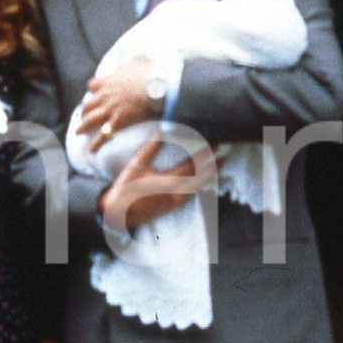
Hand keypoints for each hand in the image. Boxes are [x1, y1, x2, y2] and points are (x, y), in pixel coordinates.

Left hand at [76, 59, 153, 150]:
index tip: (94, 93)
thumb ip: (126, 67)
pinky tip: (91, 150)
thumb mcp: (134, 64)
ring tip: (78, 132)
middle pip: (88, 104)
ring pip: (90, 120)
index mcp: (108, 81)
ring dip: (83, 126)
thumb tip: (129, 67)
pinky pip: (103, 135)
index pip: (93, 85)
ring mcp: (110, 109)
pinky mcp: (117, 121)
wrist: (156, 86)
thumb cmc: (149, 74)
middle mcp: (105, 95)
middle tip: (83, 116)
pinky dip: (96, 143)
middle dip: (84, 111)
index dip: (93, 90)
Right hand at [98, 136, 216, 235]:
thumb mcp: (137, 164)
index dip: (205, 153)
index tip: (215, 142)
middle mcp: (176, 192)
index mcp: (168, 181)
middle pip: (200, 175)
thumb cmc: (126, 187)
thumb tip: (162, 130)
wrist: (119, 212)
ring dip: (210, 174)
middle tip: (223, 150)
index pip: (193, 164)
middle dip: (212, 162)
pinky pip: (193, 194)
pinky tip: (204, 179)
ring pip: (199, 186)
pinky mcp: (173, 206)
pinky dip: (201, 184)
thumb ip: (151, 147)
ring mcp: (176, 201)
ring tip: (220, 163)